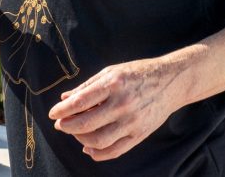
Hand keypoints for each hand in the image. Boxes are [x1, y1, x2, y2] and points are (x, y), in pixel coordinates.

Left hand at [48, 57, 183, 160]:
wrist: (171, 82)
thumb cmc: (138, 73)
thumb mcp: (112, 71)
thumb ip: (88, 86)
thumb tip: (65, 98)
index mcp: (115, 84)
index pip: (81, 101)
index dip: (63, 110)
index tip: (53, 113)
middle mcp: (123, 104)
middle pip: (86, 124)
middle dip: (68, 126)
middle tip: (61, 124)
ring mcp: (132, 121)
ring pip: (98, 141)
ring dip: (80, 139)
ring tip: (76, 132)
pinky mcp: (140, 134)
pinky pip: (114, 151)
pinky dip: (97, 153)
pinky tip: (88, 148)